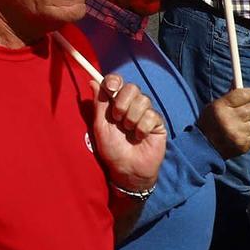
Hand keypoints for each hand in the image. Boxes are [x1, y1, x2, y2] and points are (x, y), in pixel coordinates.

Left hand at [88, 73, 166, 194]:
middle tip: (117, 118)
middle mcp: (131, 105)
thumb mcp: (100, 126)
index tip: (110, 88)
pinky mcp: (157, 123)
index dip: (114, 81)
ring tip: (128, 131)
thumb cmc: (111, 148)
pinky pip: (152, 115)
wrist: (126, 168)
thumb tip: (92, 81)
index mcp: (115, 103)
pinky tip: (140, 137)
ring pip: (143, 100)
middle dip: (122, 102)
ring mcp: (145, 113)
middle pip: (132, 88)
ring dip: (131, 117)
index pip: (117, 82)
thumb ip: (98, 104)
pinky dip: (142, 127)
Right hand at [197, 87, 249, 159]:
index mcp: (220, 107)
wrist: (204, 147)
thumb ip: (229, 96)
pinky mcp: (244, 145)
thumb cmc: (210, 124)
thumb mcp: (214, 106)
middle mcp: (230, 119)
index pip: (244, 94)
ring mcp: (238, 133)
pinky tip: (244, 135)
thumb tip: (237, 81)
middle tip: (243, 114)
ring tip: (242, 126)